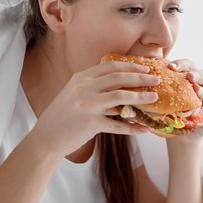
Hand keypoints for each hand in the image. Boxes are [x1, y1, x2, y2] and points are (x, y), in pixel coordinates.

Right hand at [31, 61, 159, 157]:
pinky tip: (143, 129)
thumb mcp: (73, 94)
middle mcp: (84, 88)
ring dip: (140, 97)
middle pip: (119, 78)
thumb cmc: (62, 116)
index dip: (130, 65)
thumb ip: (92, 86)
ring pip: (121, 96)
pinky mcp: (91, 123)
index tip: (144, 67)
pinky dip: (132, 127)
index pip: (110, 66)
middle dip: (140, 77)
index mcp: (81, 78)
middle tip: (156, 79)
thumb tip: (118, 84)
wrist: (46, 137)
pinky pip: (117, 124)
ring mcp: (87, 105)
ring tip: (154, 98)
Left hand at [168, 59, 202, 142]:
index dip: (182, 64)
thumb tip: (149, 71)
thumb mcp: (169, 94)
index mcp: (196, 77)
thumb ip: (164, 83)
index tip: (170, 67)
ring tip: (197, 91)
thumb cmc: (174, 108)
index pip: (190, 66)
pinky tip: (198, 114)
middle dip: (198, 75)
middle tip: (189, 77)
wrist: (180, 132)